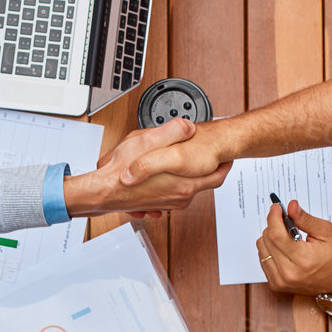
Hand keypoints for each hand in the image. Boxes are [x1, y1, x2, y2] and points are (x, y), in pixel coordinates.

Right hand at [63, 117, 231, 217]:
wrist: (103, 192)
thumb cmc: (121, 171)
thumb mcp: (147, 141)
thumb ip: (172, 131)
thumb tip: (188, 126)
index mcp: (184, 184)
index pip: (218, 175)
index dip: (225, 164)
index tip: (227, 156)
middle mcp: (180, 196)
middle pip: (206, 183)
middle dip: (209, 169)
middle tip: (212, 157)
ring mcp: (170, 203)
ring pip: (188, 189)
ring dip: (189, 177)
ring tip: (186, 163)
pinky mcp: (159, 205)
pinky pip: (173, 195)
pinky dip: (173, 186)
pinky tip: (165, 176)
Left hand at [256, 199, 331, 296]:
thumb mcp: (326, 232)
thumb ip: (305, 219)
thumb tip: (291, 207)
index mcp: (303, 259)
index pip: (276, 235)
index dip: (273, 217)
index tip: (276, 208)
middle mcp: (288, 272)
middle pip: (267, 240)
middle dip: (274, 226)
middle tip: (287, 223)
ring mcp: (280, 280)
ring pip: (262, 248)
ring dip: (271, 238)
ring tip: (287, 239)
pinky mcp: (276, 284)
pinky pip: (263, 260)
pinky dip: (270, 250)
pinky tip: (284, 250)